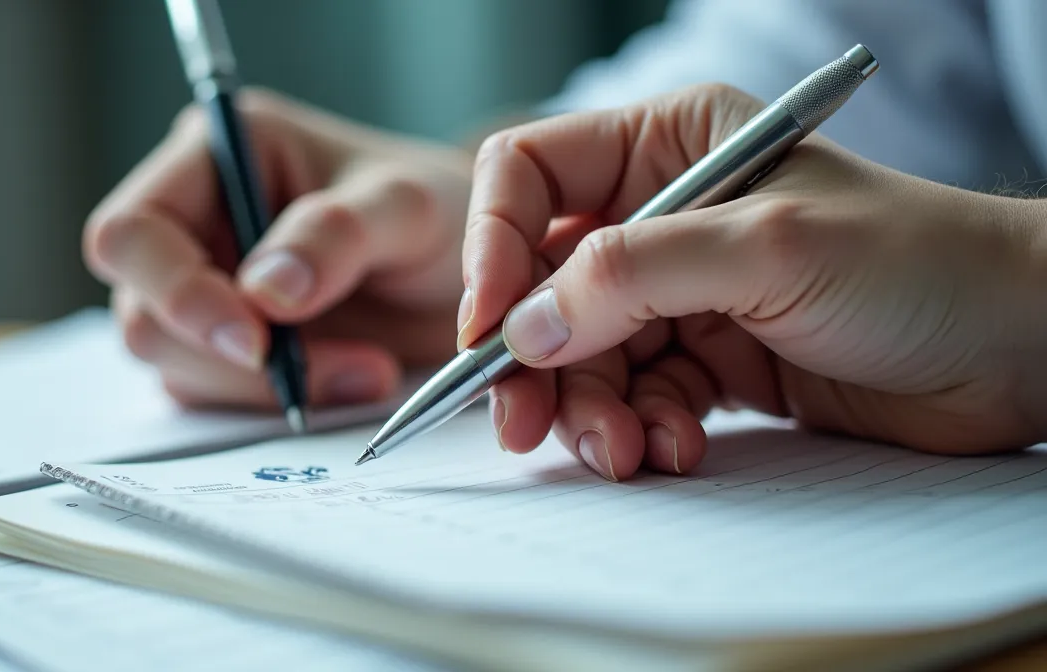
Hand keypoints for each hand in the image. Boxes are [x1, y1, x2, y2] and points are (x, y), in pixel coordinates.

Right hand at [84, 89, 471, 409]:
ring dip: (262, 389)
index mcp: (216, 154)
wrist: (477, 270)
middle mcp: (193, 220)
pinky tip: (355, 380)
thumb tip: (263, 293)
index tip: (255, 339)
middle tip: (301, 376)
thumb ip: (336, 235)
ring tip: (367, 371)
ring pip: (175, 365)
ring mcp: (203, 288)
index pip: (133, 230)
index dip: (174, 291)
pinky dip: (281, 404)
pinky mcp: (224, 346)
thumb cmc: (434, 211)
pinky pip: (217, 396)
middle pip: (140, 311)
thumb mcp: (406, 206)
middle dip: (218, 356)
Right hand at [460, 83, 1046, 479]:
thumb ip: (633, 276)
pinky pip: (637, 395)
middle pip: (546, 281)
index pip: (533, 177)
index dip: (495, 247)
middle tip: (523, 425)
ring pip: (586, 352)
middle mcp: (665, 213)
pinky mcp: (708, 357)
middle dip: (535, 358)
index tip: (488, 326)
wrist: (1014, 350)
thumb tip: (523, 324)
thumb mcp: (766, 248)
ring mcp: (684, 290)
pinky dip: (642, 429)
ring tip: (623, 452)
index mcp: (671, 145)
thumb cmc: (917, 263)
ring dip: (591, 410)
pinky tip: (674, 449)